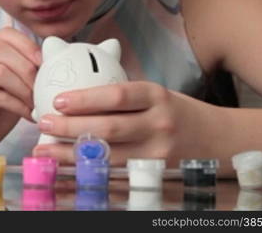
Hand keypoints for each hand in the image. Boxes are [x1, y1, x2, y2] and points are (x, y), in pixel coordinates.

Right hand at [0, 27, 41, 162]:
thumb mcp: (11, 86)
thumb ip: (23, 69)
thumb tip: (52, 57)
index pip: (5, 34)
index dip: (29, 47)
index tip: (45, 64)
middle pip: (2, 50)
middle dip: (29, 69)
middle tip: (43, 89)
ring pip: (0, 71)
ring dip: (25, 89)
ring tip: (36, 103)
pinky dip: (18, 105)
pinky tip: (29, 115)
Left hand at [32, 81, 215, 165]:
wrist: (217, 139)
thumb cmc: (175, 112)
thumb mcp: (154, 93)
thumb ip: (120, 94)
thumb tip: (74, 88)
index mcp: (156, 96)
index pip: (116, 96)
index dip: (85, 99)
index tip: (57, 100)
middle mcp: (158, 124)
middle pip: (108, 128)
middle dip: (70, 127)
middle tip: (43, 123)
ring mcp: (158, 153)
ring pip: (108, 155)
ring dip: (71, 153)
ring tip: (44, 149)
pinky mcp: (155, 174)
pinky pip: (116, 173)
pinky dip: (89, 170)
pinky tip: (68, 167)